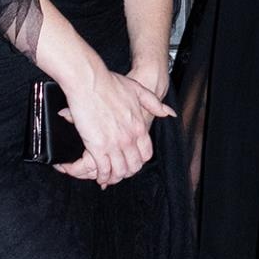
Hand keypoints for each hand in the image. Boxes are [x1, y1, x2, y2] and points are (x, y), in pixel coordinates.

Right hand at [57, 54, 170, 187]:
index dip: (139, 161)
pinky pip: (103, 169)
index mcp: (139, 127)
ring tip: (108, 177)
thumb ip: (153, 103)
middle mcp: (129, 138)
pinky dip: (101, 176)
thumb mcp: (138, 90)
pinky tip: (99, 176)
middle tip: (118, 173)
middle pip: (133, 166)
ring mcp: (113, 144)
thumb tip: (168, 113)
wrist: (89, 82)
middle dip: (126, 172)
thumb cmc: (110, 83)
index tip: (131, 162)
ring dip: (114, 177)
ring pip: (119, 170)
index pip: (146, 154)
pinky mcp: (96, 146)